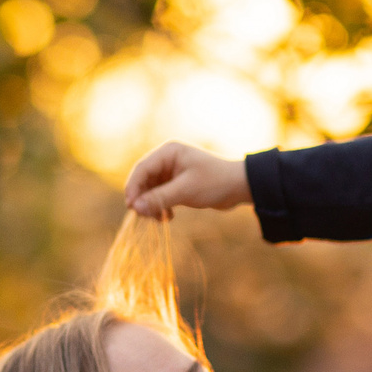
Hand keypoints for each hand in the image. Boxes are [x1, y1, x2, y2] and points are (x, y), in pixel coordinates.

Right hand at [124, 142, 250, 218]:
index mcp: (168, 152)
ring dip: (152, 205)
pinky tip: (168, 217)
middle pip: (144, 180)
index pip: (142, 169)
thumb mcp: (186, 191)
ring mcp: (172, 172)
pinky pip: (160, 196)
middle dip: (143, 199)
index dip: (133, 187)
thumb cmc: (215, 182)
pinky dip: (161, 207)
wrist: (240, 187)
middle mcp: (167, 159)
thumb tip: (135, 207)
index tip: (132, 206)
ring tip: (159, 219)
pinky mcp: (177, 184)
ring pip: (151, 190)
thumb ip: (159, 198)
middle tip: (145, 217)